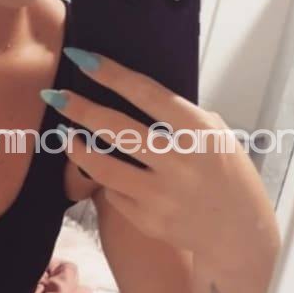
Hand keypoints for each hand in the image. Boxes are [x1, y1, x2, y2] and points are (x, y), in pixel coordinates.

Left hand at [43, 48, 279, 266]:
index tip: (81, 57)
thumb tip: (134, 91)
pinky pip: (113, 193)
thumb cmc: (228, 176)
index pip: (146, 93)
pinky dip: (107, 181)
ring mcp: (161, 194)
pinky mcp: (148, 220)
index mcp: (199, 132)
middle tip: (54, 95)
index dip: (110, 74)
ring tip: (67, 136)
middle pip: (115, 128)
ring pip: (101, 166)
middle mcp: (179, 162)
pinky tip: (108, 174)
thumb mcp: (218, 136)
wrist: (240, 235)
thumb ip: (182, 116)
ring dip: (77, 147)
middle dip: (78, 108)